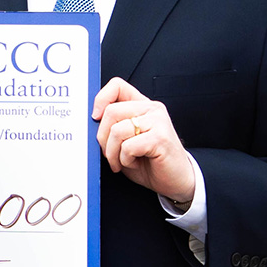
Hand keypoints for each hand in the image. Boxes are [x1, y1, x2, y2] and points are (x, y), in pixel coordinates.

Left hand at [92, 77, 194, 202]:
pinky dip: (125, 159)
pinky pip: (128, 146)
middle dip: (102, 137)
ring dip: (112, 152)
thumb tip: (91, 122)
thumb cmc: (149, 162)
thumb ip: (112, 127)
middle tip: (109, 152)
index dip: (100, 99)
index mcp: (142, 106)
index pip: (117, 85)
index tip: (95, 117)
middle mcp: (152, 109)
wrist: (175, 181)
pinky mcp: (160, 138)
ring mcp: (158, 122)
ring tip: (121, 161)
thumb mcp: (125, 141)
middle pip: (111, 111)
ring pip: (117, 130)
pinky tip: (133, 162)